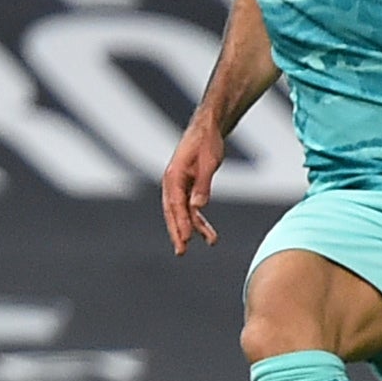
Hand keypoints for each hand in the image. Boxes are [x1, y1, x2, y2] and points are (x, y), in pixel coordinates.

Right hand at [160, 123, 222, 254]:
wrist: (208, 128)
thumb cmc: (207, 142)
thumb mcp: (209, 162)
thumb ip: (203, 185)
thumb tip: (198, 207)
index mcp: (173, 176)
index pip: (175, 204)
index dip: (180, 222)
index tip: (186, 239)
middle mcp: (172, 183)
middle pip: (173, 213)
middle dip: (177, 233)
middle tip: (181, 252)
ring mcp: (179, 186)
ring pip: (183, 212)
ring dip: (192, 229)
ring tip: (208, 243)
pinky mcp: (188, 187)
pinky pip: (190, 208)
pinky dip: (197, 221)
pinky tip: (206, 233)